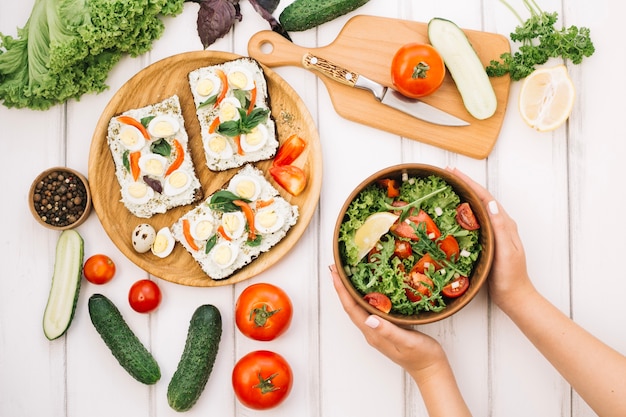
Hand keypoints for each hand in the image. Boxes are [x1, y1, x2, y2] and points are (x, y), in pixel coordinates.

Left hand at [329, 264, 472, 415]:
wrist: (430, 369)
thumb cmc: (421, 355)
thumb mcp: (407, 341)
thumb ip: (388, 330)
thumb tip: (368, 319)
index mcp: (373, 333)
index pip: (352, 309)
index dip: (342, 291)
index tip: (335, 274)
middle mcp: (371, 331)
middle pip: (351, 307)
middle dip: (342, 288)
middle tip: (336, 269)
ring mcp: (377, 331)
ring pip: (358, 308)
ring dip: (349, 292)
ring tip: (345, 276)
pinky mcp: (385, 329)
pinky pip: (368, 310)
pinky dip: (362, 298)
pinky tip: (366, 291)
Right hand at [446, 168, 534, 312]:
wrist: (514, 296)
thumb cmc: (510, 276)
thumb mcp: (506, 251)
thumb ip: (500, 227)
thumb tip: (489, 203)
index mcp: (505, 223)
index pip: (484, 197)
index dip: (469, 183)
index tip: (453, 172)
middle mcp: (500, 224)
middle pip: (480, 198)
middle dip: (464, 184)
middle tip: (446, 174)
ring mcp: (494, 232)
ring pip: (477, 208)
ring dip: (464, 195)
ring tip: (448, 187)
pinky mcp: (487, 241)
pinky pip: (474, 221)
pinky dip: (463, 212)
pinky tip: (453, 213)